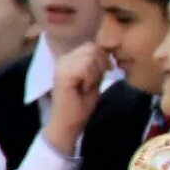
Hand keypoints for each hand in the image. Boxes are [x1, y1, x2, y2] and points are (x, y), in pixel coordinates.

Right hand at [43, 42, 105, 156]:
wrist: (69, 124)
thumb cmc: (81, 104)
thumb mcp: (94, 79)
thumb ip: (98, 65)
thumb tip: (108, 52)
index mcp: (70, 58)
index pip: (92, 46)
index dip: (103, 59)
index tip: (101, 75)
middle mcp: (63, 59)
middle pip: (93, 48)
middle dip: (101, 65)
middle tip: (94, 82)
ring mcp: (61, 65)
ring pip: (90, 56)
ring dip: (95, 73)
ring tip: (86, 86)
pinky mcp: (62, 74)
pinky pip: (85, 67)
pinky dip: (90, 78)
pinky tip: (83, 88)